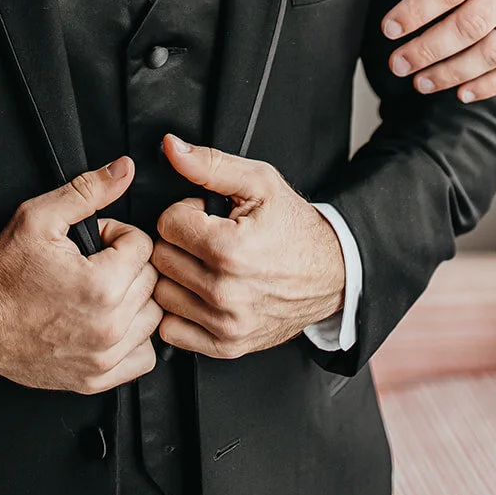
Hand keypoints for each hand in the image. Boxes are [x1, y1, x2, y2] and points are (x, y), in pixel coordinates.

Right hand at [0, 157, 161, 394]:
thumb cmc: (3, 272)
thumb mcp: (39, 217)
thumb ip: (88, 190)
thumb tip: (124, 169)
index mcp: (100, 286)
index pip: (143, 246)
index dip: (118, 234)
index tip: (97, 240)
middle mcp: (108, 326)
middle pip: (151, 281)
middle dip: (128, 264)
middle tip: (96, 262)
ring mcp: (103, 357)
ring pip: (152, 318)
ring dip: (134, 299)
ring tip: (103, 290)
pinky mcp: (96, 379)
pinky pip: (143, 357)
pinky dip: (134, 339)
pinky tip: (110, 323)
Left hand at [152, 135, 344, 358]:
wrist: (333, 272)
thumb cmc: (294, 227)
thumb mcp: (259, 182)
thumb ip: (210, 164)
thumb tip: (171, 148)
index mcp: (230, 250)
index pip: (167, 224)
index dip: (185, 212)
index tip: (205, 215)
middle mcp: (225, 292)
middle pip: (162, 259)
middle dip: (179, 242)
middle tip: (205, 238)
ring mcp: (226, 324)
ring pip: (162, 294)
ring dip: (176, 277)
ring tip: (203, 264)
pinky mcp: (228, 346)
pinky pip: (173, 331)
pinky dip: (180, 312)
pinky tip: (199, 294)